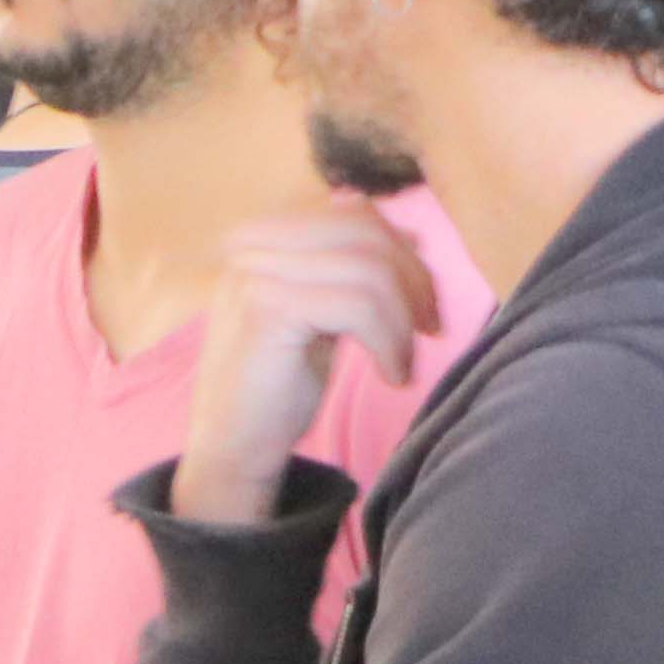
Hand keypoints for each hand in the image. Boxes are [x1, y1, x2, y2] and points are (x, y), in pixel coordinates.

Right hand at [168, 207, 441, 526]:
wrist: (232, 449)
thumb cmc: (278, 386)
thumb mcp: (322, 312)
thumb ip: (351, 270)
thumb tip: (411, 235)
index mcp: (262, 237)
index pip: (355, 215)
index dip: (404, 254)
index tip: (425, 305)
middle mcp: (251, 244)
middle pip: (365, 233)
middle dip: (414, 281)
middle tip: (430, 330)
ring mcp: (254, 272)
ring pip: (369, 270)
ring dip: (404, 320)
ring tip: (404, 363)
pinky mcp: (265, 308)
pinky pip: (358, 306)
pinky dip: (390, 342)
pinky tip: (392, 376)